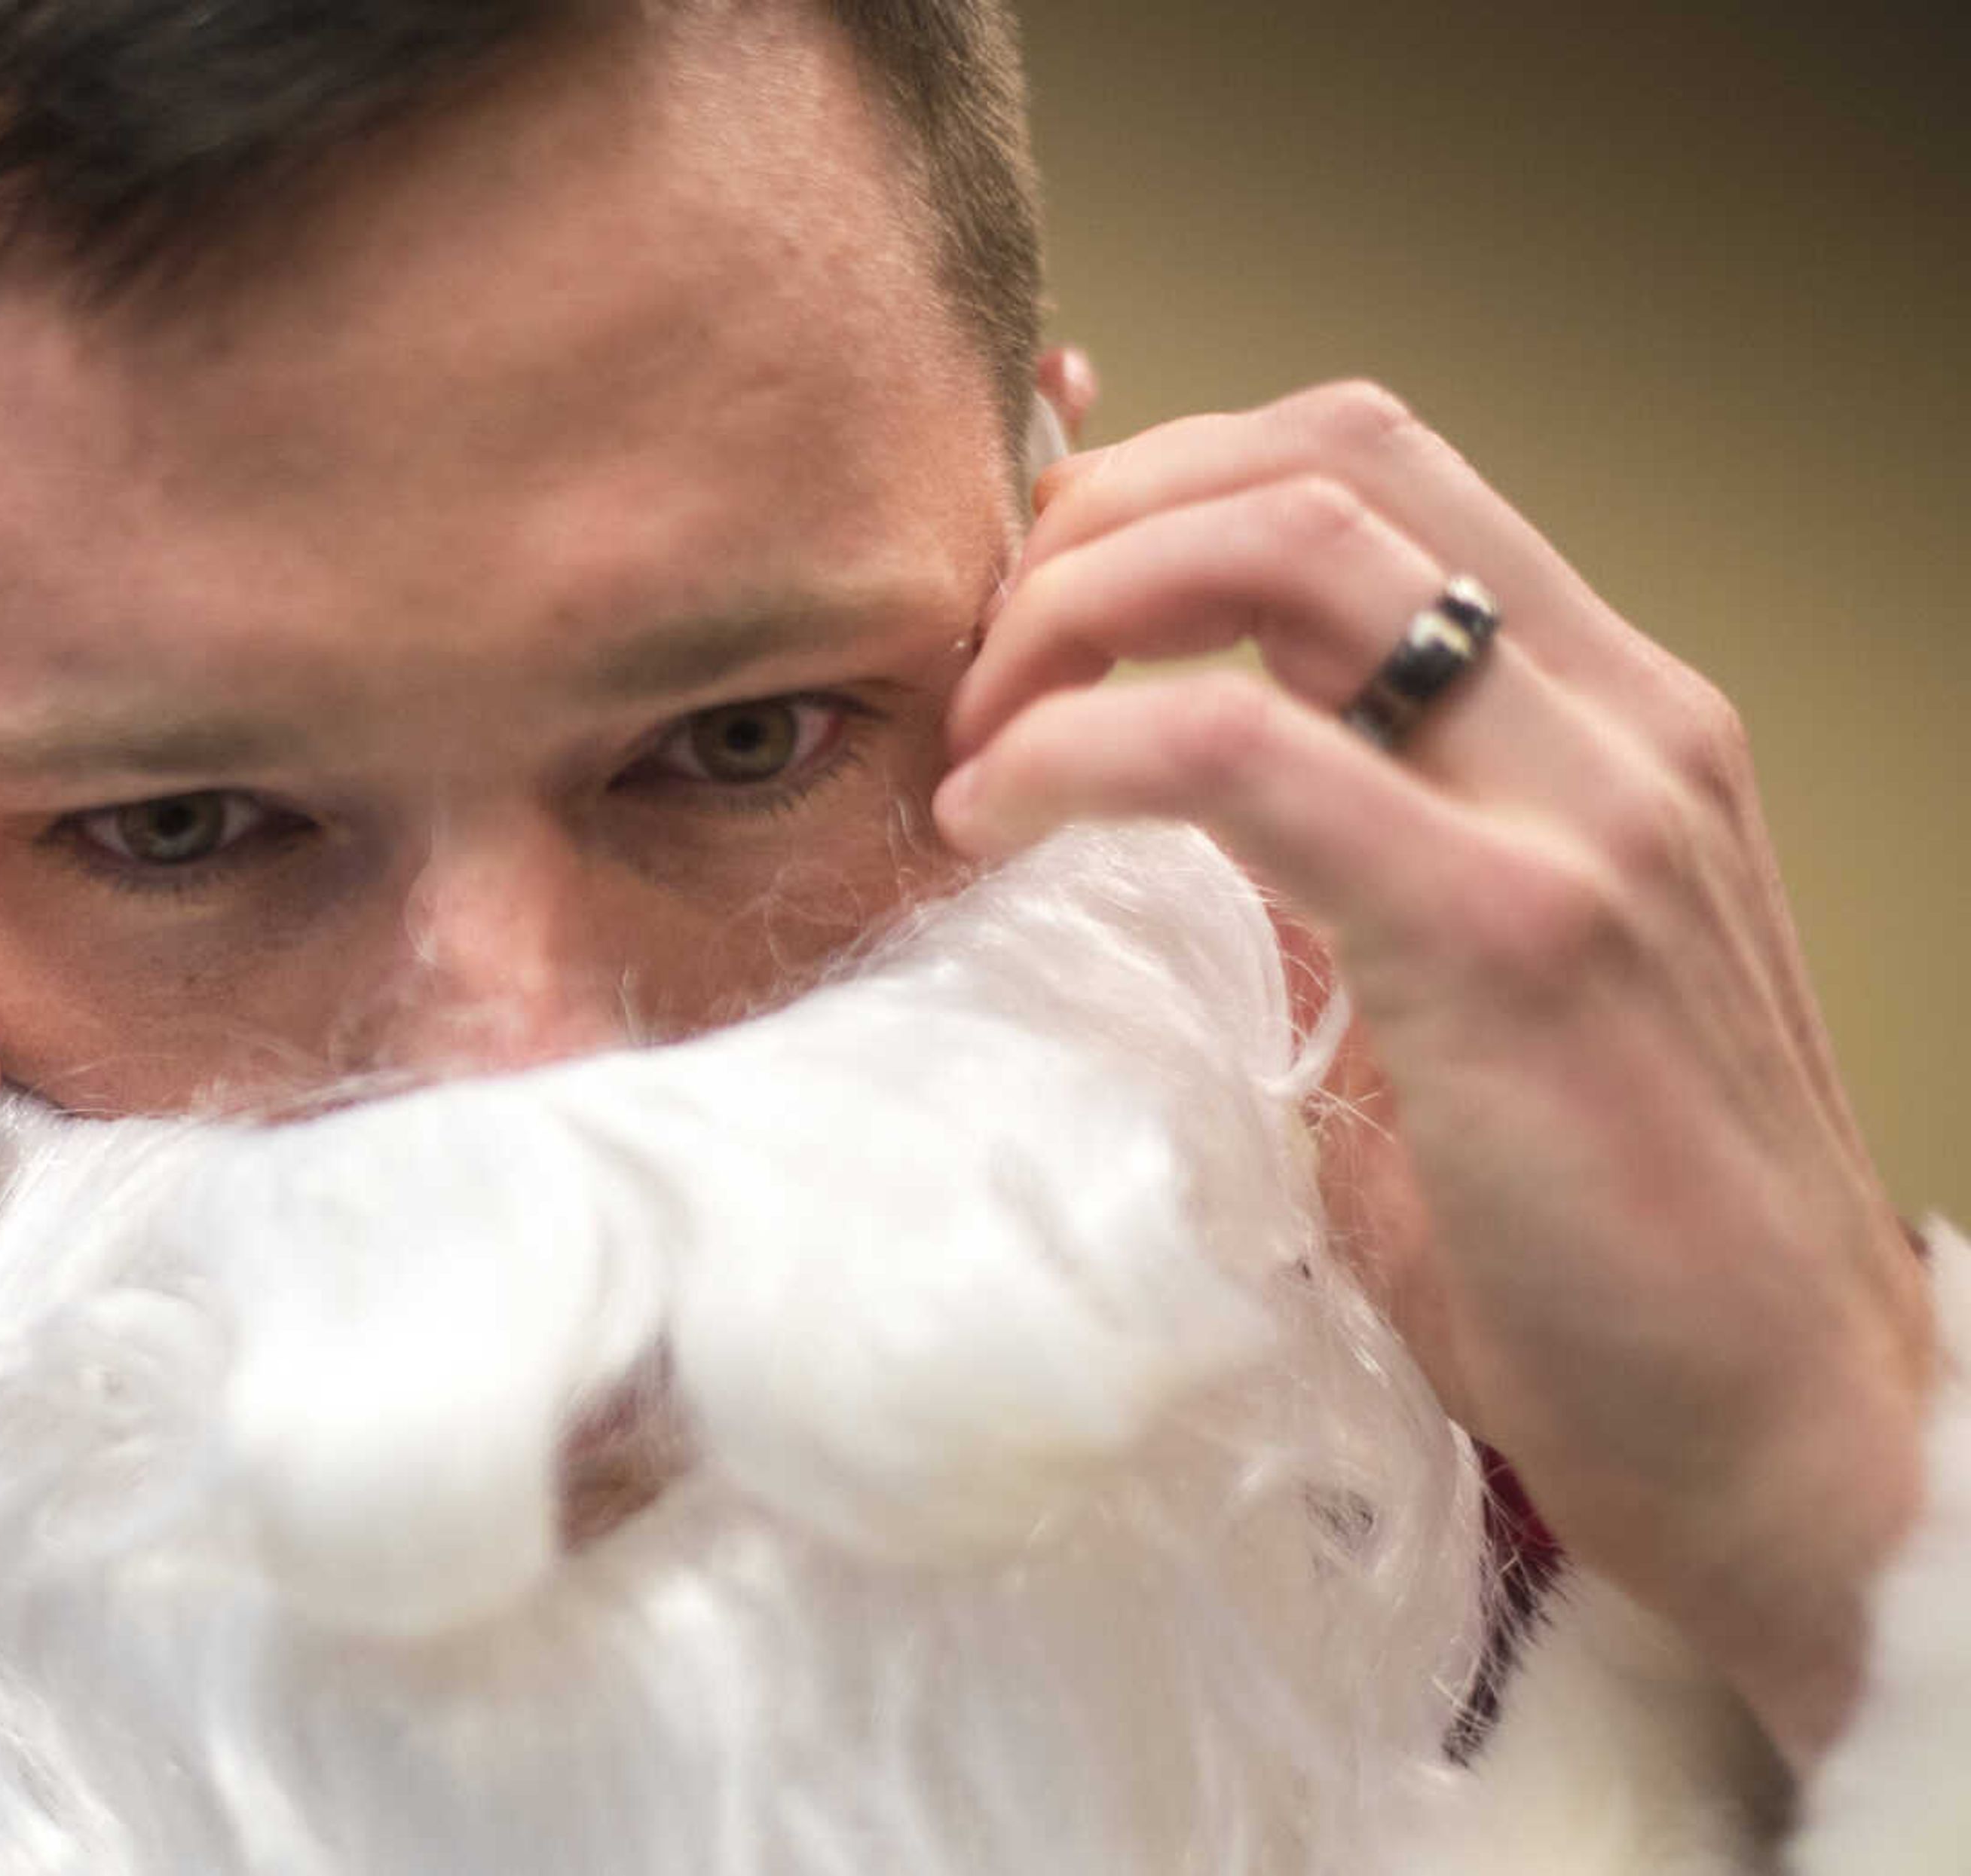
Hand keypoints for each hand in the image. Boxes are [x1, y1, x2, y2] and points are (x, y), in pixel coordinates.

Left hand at [935, 379, 1934, 1768]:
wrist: (1780, 1432)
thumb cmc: (1608, 1241)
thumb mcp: (1466, 994)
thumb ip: (1344, 868)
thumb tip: (1157, 794)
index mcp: (1609, 720)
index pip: (1370, 472)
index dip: (1165, 490)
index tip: (1036, 612)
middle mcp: (1618, 722)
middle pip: (1321, 457)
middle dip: (1104, 518)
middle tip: (983, 662)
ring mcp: (1583, 810)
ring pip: (1289, 544)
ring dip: (1078, 606)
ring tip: (976, 734)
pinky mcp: (1512, 933)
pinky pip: (1241, 746)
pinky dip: (1080, 748)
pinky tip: (992, 816)